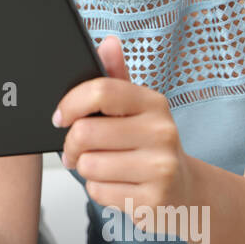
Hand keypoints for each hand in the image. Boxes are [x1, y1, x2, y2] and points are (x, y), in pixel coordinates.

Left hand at [53, 35, 194, 236]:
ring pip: (88, 165)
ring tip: (101, 166)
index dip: (70, 103)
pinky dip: (98, 190)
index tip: (60, 116)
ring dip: (84, 168)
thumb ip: (116, 77)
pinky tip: (116, 185)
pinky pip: (99, 192)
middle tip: (76, 149)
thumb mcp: (136, 109)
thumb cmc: (149, 143)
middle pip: (86, 132)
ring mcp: (160, 168)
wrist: (184, 188)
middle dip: (71, 144)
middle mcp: (162, 132)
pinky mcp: (152, 200)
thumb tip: (107, 42)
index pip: (101, 91)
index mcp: (154, 103)